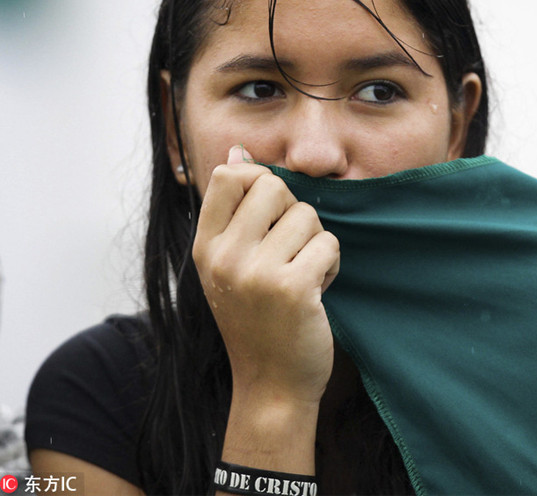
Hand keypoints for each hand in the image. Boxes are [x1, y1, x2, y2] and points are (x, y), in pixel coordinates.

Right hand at [193, 145, 338, 405]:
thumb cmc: (258, 319)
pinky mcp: (292, 288)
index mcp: (205, 247)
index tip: (271, 213)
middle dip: (293, 211)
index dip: (258, 180)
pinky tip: (315, 293)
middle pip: (271, 185)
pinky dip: (331, 265)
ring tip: (301, 276)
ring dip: (315, 244)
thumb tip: (238, 152)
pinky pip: (328, 243)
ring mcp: (255, 272)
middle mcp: (223, 256)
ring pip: (307, 215)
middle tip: (290, 249)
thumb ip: (234, 212)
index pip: (226, 176)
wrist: (272, 385)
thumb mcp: (230, 265)